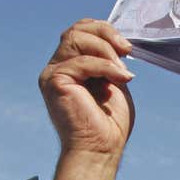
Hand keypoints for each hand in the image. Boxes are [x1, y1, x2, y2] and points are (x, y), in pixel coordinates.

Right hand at [39, 19, 134, 179]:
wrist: (101, 149)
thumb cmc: (108, 123)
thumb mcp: (114, 82)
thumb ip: (111, 60)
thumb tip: (118, 40)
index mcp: (70, 66)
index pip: (81, 31)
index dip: (104, 30)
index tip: (127, 47)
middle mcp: (57, 67)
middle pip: (76, 30)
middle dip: (106, 34)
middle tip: (127, 51)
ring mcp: (52, 73)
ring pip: (76, 39)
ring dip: (106, 50)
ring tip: (122, 71)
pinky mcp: (54, 81)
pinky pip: (82, 61)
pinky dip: (106, 67)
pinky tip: (121, 78)